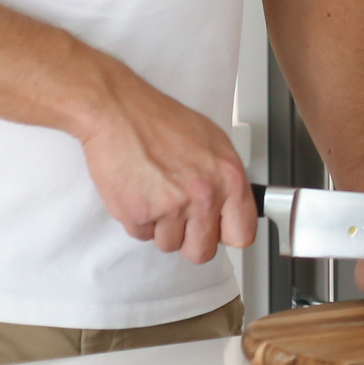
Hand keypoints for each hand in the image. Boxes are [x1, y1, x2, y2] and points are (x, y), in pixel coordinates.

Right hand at [71, 62, 255, 265]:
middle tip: (181, 218)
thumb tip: (233, 208)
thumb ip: (226, 180)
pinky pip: (141, 235)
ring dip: (161, 227)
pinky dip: (138, 219)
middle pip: (203, 251)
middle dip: (190, 240)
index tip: (218, 230)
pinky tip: (139, 191)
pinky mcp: (138, 214)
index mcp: (228, 177)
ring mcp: (170, 207)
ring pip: (169, 245)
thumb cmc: (162, 121)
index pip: (242, 234)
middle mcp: (203, 196)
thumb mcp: (214, 142)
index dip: (227, 234)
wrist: (121, 112)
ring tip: (156, 193)